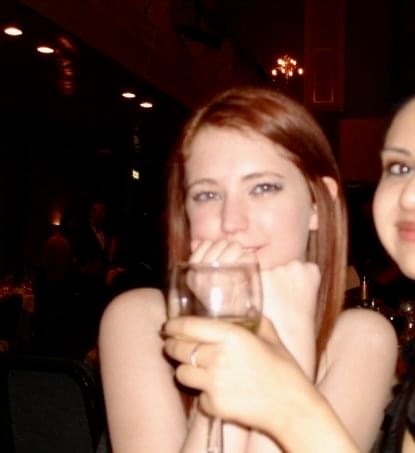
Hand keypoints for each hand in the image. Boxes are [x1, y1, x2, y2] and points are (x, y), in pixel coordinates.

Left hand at [163, 316, 307, 429]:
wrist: (292, 407)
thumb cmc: (284, 369)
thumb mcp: (271, 337)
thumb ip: (256, 322)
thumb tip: (248, 313)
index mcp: (232, 337)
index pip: (189, 327)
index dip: (173, 326)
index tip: (168, 326)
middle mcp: (218, 358)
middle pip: (178, 350)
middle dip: (172, 346)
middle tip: (173, 344)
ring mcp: (213, 384)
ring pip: (181, 374)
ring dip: (184, 369)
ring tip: (194, 367)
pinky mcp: (213, 405)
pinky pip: (197, 396)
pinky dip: (202, 392)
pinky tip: (215, 390)